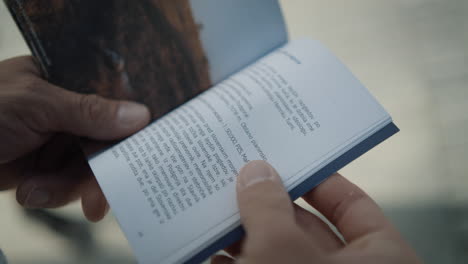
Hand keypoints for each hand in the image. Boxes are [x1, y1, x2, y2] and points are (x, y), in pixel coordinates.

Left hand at [0, 56, 149, 220]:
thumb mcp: (36, 105)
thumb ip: (89, 111)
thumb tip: (139, 115)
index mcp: (68, 82)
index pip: (115, 102)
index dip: (131, 127)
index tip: (142, 152)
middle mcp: (69, 112)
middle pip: (108, 142)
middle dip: (98, 172)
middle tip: (97, 198)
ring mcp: (60, 141)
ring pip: (91, 169)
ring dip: (67, 187)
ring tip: (37, 189)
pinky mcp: (50, 168)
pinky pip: (71, 186)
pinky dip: (52, 194)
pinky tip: (30, 191)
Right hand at [212, 161, 421, 263]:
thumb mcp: (282, 251)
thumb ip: (268, 209)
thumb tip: (254, 170)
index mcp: (379, 259)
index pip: (353, 205)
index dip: (318, 178)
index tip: (285, 159)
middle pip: (307, 228)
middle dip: (268, 206)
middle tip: (239, 180)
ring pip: (280, 254)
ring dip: (247, 237)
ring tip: (218, 212)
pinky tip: (214, 255)